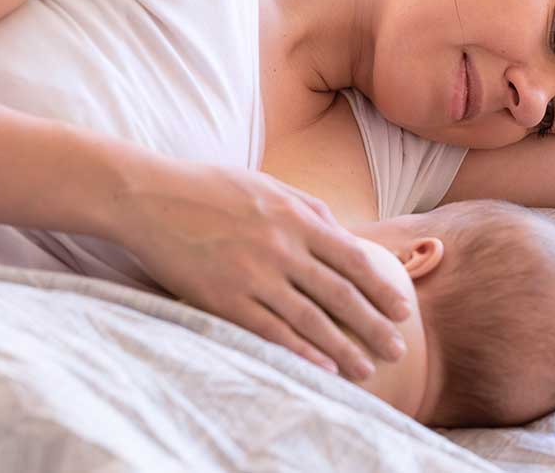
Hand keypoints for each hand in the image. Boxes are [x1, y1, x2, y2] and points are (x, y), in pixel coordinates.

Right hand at [112, 160, 410, 379]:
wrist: (152, 198)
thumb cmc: (213, 189)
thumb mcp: (270, 185)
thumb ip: (311, 209)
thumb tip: (345, 234)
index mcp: (297, 219)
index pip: (353, 260)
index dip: (381, 288)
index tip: (402, 309)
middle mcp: (282, 248)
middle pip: (340, 294)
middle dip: (374, 325)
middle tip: (397, 350)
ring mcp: (253, 276)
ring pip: (310, 319)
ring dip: (342, 348)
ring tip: (366, 369)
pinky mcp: (224, 299)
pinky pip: (270, 331)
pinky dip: (299, 351)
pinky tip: (321, 368)